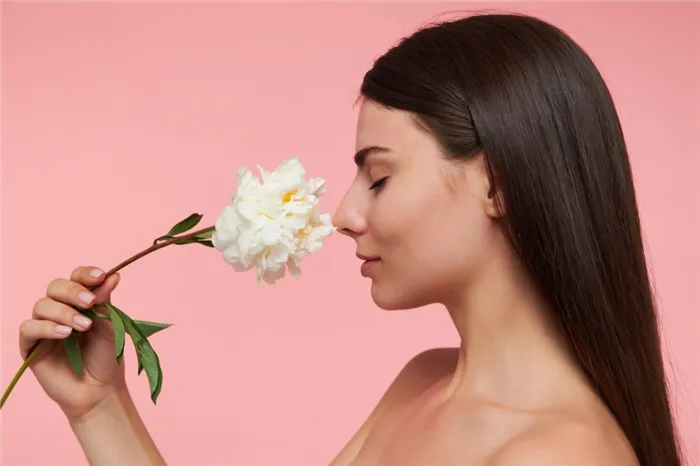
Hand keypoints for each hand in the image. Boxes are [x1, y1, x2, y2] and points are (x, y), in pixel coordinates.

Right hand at [19, 266, 125, 419]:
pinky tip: (64, 334)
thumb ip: (106, 302)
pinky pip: (29, 328)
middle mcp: (59, 310)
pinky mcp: (30, 346)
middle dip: (73, 291)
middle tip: (90, 302)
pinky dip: (46, 327)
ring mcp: (43, 327)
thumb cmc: (106, 358)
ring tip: (83, 326)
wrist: (100, 390)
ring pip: (42, 305)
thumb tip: (113, 275)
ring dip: (64, 312)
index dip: (85, 274)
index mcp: (79, 302)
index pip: (76, 278)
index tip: (101, 276)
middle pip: (55, 286)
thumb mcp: (110, 326)